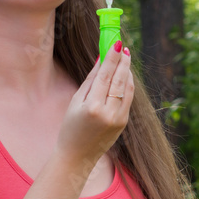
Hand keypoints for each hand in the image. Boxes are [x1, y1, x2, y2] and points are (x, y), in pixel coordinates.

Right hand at [56, 40, 133, 166]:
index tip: (116, 43)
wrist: (77, 156)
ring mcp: (118, 119)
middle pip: (119, 80)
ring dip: (127, 72)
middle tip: (123, 47)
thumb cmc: (71, 126)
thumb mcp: (76, 101)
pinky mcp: (123, 123)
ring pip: (127, 89)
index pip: (106, 76)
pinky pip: (128, 99)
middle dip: (122, 62)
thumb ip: (91, 80)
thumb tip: (101, 59)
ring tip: (125, 58)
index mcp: (92, 107)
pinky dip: (127, 85)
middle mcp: (108, 113)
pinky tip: (124, 75)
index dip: (112, 58)